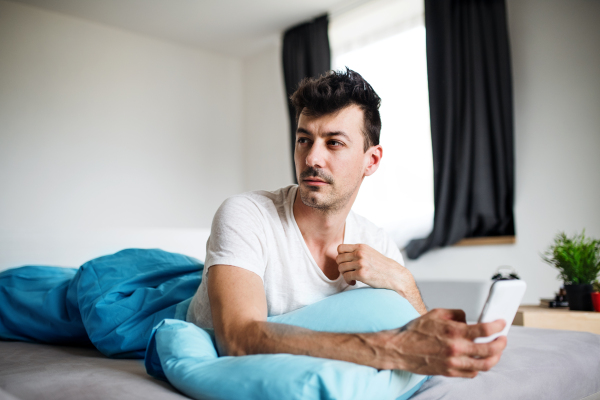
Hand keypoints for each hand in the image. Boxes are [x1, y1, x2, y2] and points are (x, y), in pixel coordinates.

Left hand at [336, 244, 424, 312]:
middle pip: (338, 259)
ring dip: (344, 274)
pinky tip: (354, 282)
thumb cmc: (382, 266)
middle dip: (342, 267)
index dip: (340, 256)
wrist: (395, 276)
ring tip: (352, 277)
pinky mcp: (362, 274)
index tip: (346, 263)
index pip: (340, 248)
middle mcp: (360, 253)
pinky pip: (346, 277)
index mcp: (361, 247)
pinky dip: (348, 281)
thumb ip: (358, 252)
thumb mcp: (370, 253)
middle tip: (348, 272)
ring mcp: (361, 263)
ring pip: (341, 268)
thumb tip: (341, 255)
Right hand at [376, 308, 506, 376]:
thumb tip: (469, 319)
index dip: (497, 326)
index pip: (484, 330)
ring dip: (495, 358)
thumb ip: (456, 314)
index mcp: (453, 331)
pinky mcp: (450, 372)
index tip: (502, 323)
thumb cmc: (415, 331)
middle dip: (501, 343)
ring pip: (484, 365)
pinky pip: (472, 373)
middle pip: (490, 349)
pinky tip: (479, 360)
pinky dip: (479, 367)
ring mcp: (453, 362)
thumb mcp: (435, 313)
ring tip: (496, 351)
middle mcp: (456, 348)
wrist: (400, 349)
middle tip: (503, 338)